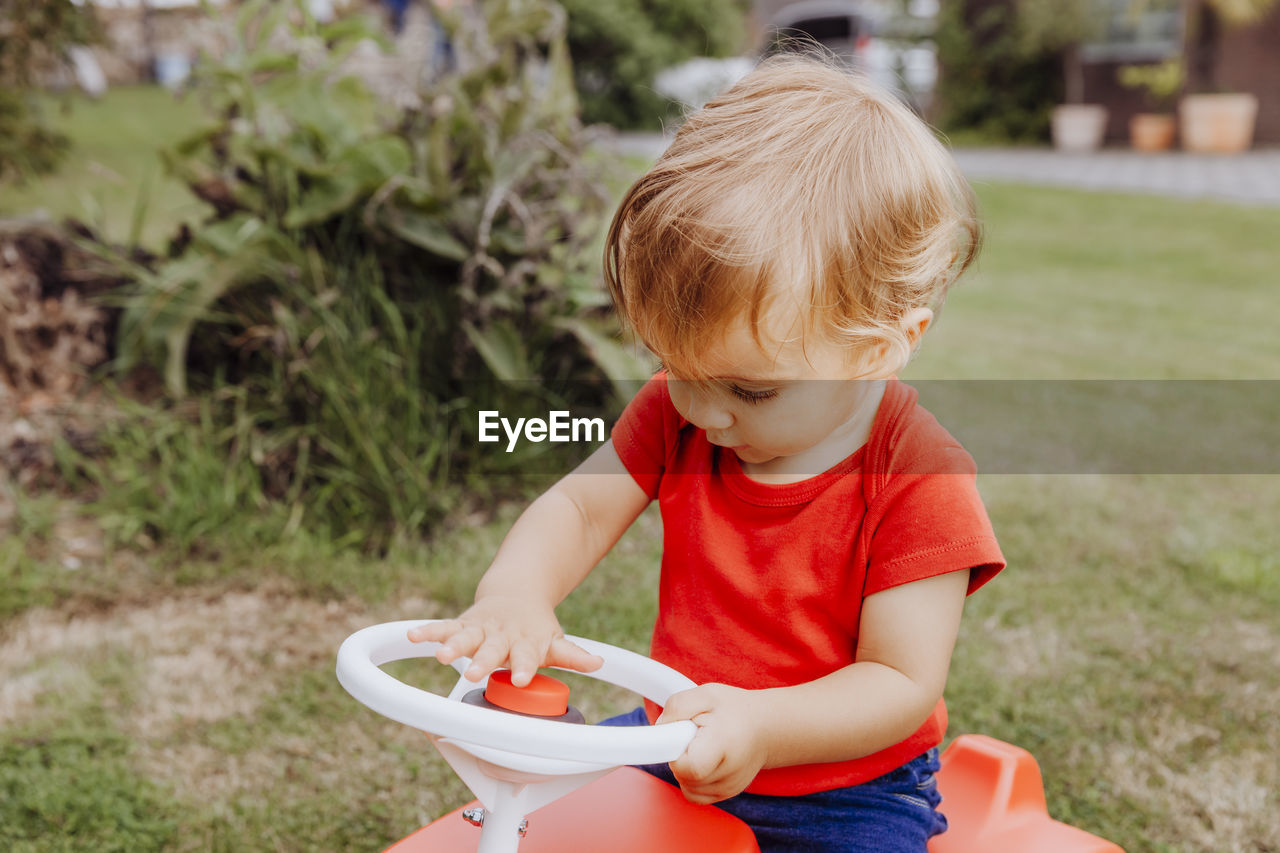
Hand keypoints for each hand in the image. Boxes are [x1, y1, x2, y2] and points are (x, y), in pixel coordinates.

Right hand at [406, 595, 602, 686]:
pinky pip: (442, 628)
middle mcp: (501, 635)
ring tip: (441, 656)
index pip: (527, 656)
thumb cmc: (535, 627)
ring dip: (452, 646)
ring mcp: (480, 629)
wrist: (517, 592)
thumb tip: (598, 664)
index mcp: (526, 641)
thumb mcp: (554, 640)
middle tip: (474, 673)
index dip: (524, 667)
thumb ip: (572, 656)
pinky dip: (428, 632)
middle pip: (492, 649)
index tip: (520, 679)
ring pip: (465, 637)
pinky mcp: (461, 624)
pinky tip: (413, 637)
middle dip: (482, 661)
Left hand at [656, 683, 770, 803]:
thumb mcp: (706, 694)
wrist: (766, 728)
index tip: (682, 734)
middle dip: (680, 754)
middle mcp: (728, 774)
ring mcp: (727, 788)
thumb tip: (660, 727)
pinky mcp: (724, 795)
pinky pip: (693, 793)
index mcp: (723, 745)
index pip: (687, 767)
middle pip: (682, 775)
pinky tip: (703, 760)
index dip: (676, 750)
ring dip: (686, 766)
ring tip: (702, 746)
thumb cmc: (735, 710)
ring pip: (685, 785)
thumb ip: (678, 706)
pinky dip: (692, 778)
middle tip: (695, 736)